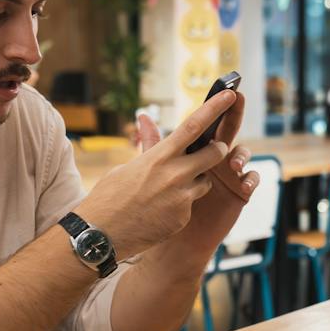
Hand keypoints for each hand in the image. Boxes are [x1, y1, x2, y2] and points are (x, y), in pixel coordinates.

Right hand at [73, 91, 244, 258]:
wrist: (100, 235)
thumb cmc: (109, 197)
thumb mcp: (127, 166)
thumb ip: (147, 145)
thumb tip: (145, 118)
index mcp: (159, 157)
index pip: (193, 126)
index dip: (214, 108)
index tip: (229, 94)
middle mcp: (175, 175)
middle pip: (214, 153)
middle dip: (217, 150)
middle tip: (212, 150)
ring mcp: (181, 198)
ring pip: (205, 182)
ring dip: (198, 180)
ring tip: (172, 188)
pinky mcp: (183, 218)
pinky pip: (191, 205)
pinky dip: (182, 205)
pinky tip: (161, 211)